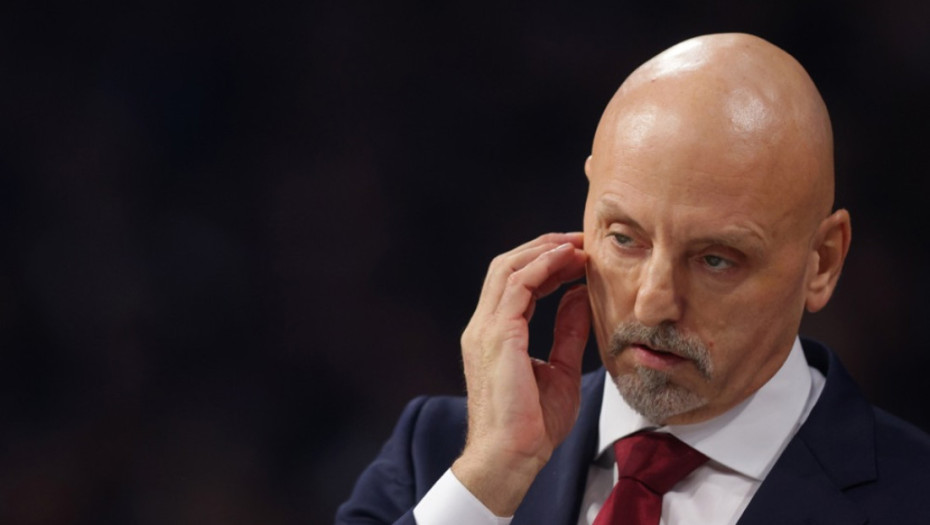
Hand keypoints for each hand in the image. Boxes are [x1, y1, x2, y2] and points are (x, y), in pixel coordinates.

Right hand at [452, 232, 590, 515]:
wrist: (511, 456)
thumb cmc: (532, 426)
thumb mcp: (560, 369)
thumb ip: (567, 331)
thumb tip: (579, 297)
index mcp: (494, 334)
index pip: (514, 282)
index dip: (545, 263)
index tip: (577, 257)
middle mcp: (484, 326)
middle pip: (507, 266)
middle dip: (544, 247)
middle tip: (580, 240)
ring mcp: (486, 329)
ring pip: (509, 267)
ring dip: (545, 250)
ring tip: (577, 244)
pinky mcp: (498, 335)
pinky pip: (518, 285)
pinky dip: (543, 266)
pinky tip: (567, 259)